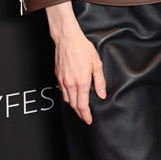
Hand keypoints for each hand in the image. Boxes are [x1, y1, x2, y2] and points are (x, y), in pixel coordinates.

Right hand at [46, 1, 105, 123]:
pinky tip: (72, 96)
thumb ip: (100, 81)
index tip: (89, 120)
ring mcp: (63, 81)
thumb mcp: (97, 64)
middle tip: (85, 118)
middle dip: (80, 114)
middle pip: (74, 105)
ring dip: (74, 106)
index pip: (82, 105)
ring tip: (80, 109)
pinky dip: (68, 97)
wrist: (67, 39)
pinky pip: (63, 92)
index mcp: (81, 82)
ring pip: (67, 100)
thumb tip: (102, 94)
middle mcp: (70, 84)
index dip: (86, 115)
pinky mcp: (58, 77)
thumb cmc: (82, 49)